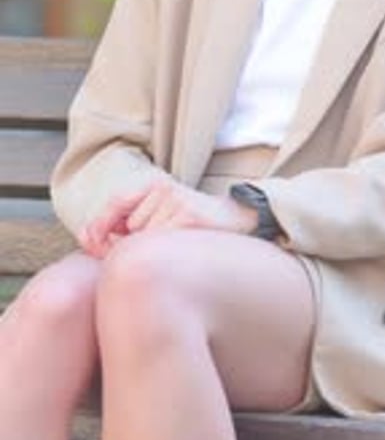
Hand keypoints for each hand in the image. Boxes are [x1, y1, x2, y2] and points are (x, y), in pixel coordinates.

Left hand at [79, 175, 257, 257]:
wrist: (239, 220)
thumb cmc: (195, 227)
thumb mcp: (160, 220)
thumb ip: (126, 227)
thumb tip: (89, 239)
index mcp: (154, 186)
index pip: (116, 202)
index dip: (99, 224)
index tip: (90, 243)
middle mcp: (163, 188)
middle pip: (129, 226)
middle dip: (130, 245)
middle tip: (152, 253)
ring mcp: (176, 199)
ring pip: (144, 236)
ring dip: (155, 248)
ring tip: (178, 246)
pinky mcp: (188, 214)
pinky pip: (162, 240)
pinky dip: (169, 250)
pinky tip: (185, 247)